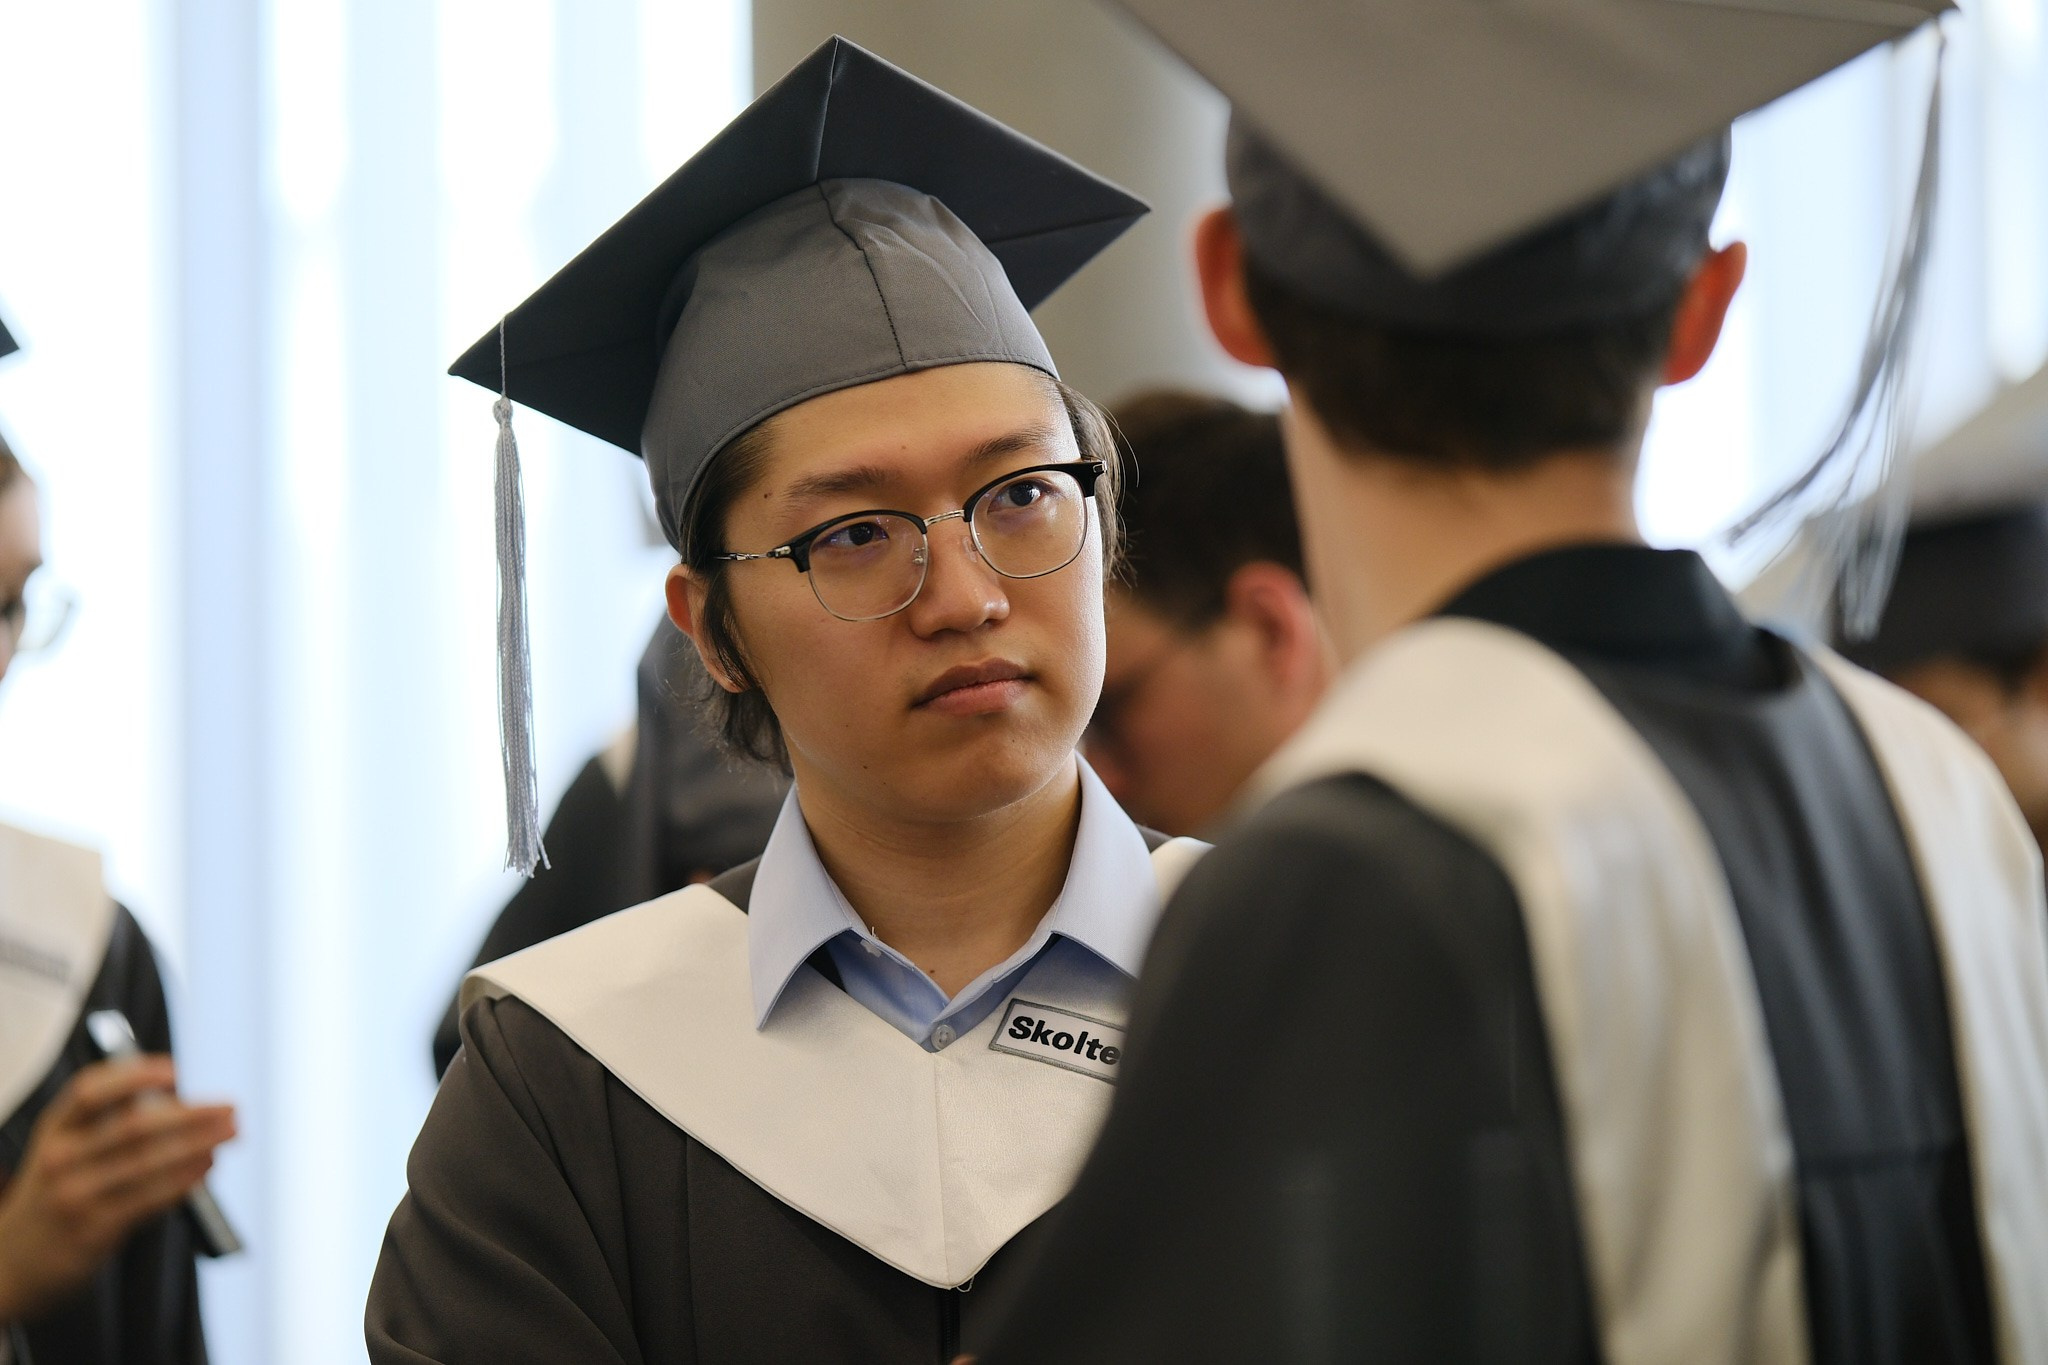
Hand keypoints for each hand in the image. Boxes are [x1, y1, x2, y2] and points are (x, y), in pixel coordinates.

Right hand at [0, 1056, 234, 1321]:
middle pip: (133, 1125)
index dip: (133, 1075)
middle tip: (230, 1107)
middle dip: (190, 1114)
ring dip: (199, 1143)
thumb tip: (184, 1107)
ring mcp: (75, 1195)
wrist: (12, 1265)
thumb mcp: (65, 1153)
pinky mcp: (93, 1229)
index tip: (174, 1071)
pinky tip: (207, 1166)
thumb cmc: (55, 1197)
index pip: (89, 1090)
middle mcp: (60, 1159)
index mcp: (54, 1130)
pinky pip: (149, 1198)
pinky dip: (184, 1179)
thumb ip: (109, 1126)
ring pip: (148, 1161)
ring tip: (230, 1132)